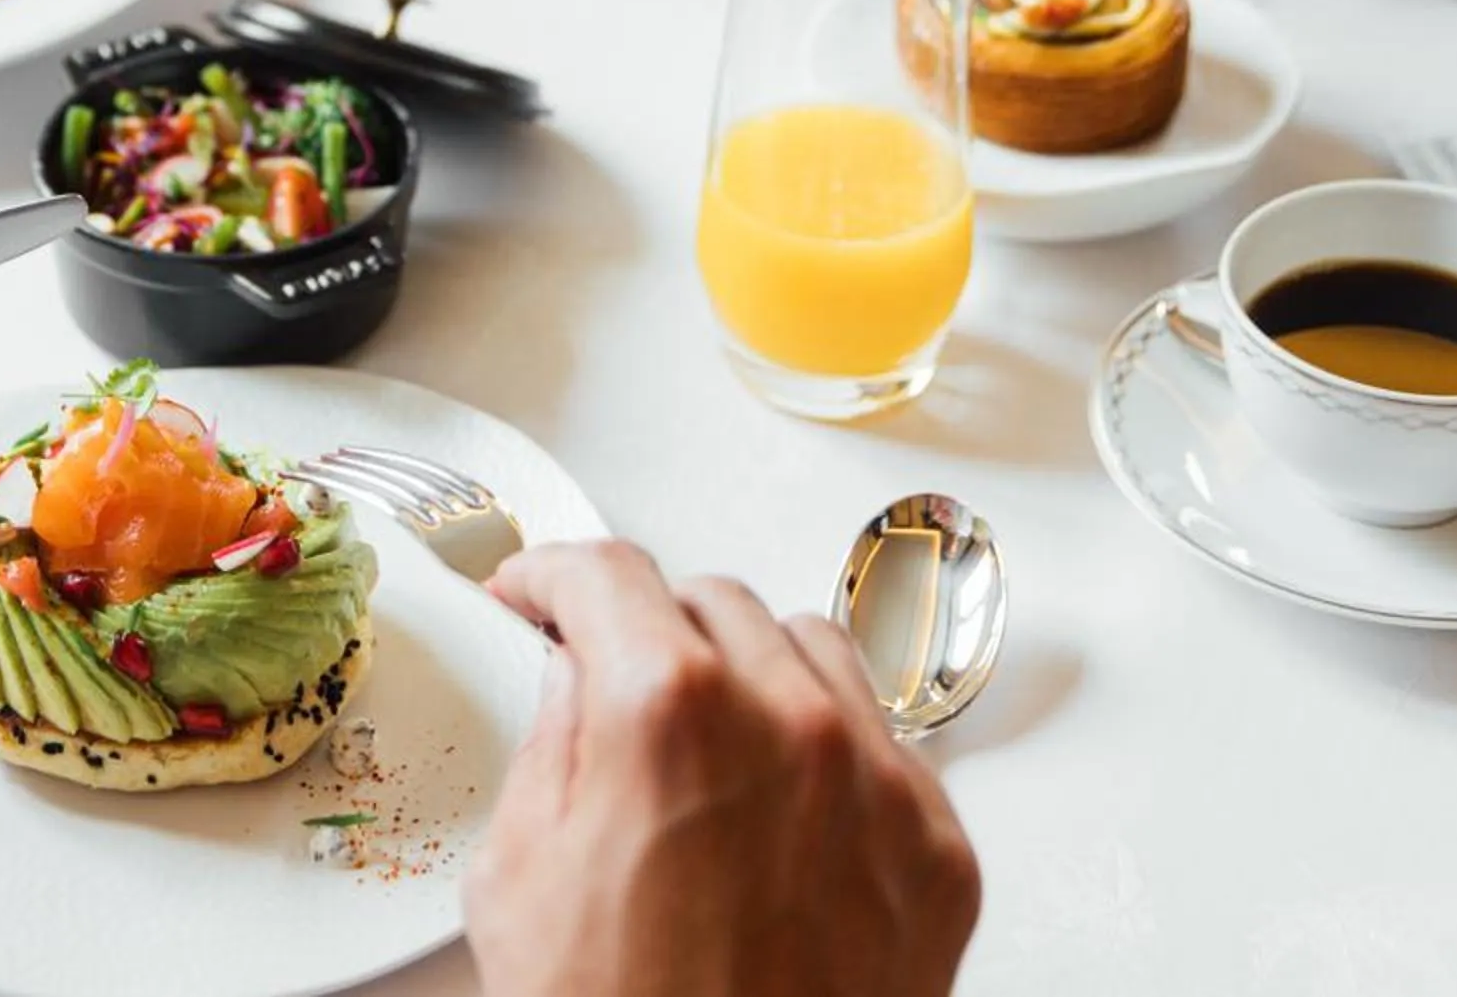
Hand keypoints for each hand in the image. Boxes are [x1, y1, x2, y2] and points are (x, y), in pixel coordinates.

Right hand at [468, 542, 981, 996]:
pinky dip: (827, 751)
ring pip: (808, 649)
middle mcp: (788, 723)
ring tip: (708, 742)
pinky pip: (882, 742)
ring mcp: (877, 782)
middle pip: (710, 601)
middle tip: (612, 684)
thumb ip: (548, 750)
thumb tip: (570, 685)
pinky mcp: (938, 847)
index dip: (552, 576)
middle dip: (649, 632)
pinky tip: (781, 809)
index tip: (540, 595)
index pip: (606, 574)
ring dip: (750, 673)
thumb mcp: (518, 882)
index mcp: (667, 711)